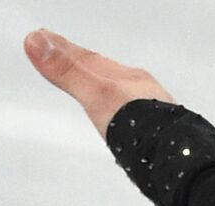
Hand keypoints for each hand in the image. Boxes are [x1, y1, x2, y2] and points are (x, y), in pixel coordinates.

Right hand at [23, 29, 177, 140]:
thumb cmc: (145, 127)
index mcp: (128, 79)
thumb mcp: (97, 95)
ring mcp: (153, 116)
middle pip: (106, 74)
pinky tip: (121, 124)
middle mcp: (143, 94)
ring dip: (102, 88)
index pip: (88, 58)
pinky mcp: (156, 140)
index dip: (63, 48)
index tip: (43, 37)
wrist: (177, 159)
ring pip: (121, 96)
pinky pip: (133, 118)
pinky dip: (119, 113)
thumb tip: (37, 42)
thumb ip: (69, 72)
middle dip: (82, 64)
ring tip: (90, 85)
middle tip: (61, 52)